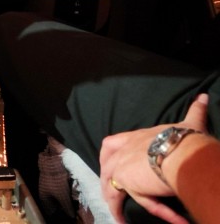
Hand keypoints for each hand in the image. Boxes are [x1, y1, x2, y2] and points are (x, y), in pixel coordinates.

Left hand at [99, 93, 208, 223]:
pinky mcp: (124, 181)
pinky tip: (124, 220)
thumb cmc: (186, 140)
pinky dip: (124, 211)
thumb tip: (203, 97)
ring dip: (115, 201)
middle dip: (108, 180)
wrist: (183, 153)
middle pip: (106, 165)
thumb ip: (194, 112)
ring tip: (120, 214)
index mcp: (135, 137)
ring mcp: (121, 165)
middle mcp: (123, 150)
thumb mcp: (188, 125)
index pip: (112, 144)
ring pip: (110, 185)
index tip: (110, 164)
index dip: (109, 155)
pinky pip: (123, 200)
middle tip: (112, 194)